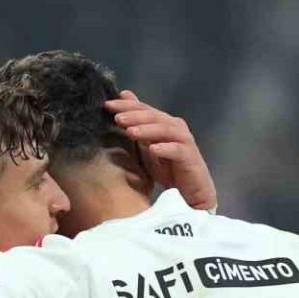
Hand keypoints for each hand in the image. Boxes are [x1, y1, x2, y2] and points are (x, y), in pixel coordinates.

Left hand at [106, 91, 216, 211]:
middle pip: (153, 116)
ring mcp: (184, 141)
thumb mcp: (146, 148)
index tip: (107, 105)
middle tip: (117, 118)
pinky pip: (177, 150)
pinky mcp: (190, 158)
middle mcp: (174, 127)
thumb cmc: (168, 169)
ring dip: (147, 129)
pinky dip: (165, 149)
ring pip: (165, 130)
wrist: (191, 192)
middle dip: (134, 115)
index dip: (126, 105)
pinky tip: (152, 149)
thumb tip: (120, 109)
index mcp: (163, 123)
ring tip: (131, 132)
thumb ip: (137, 128)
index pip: (143, 109)